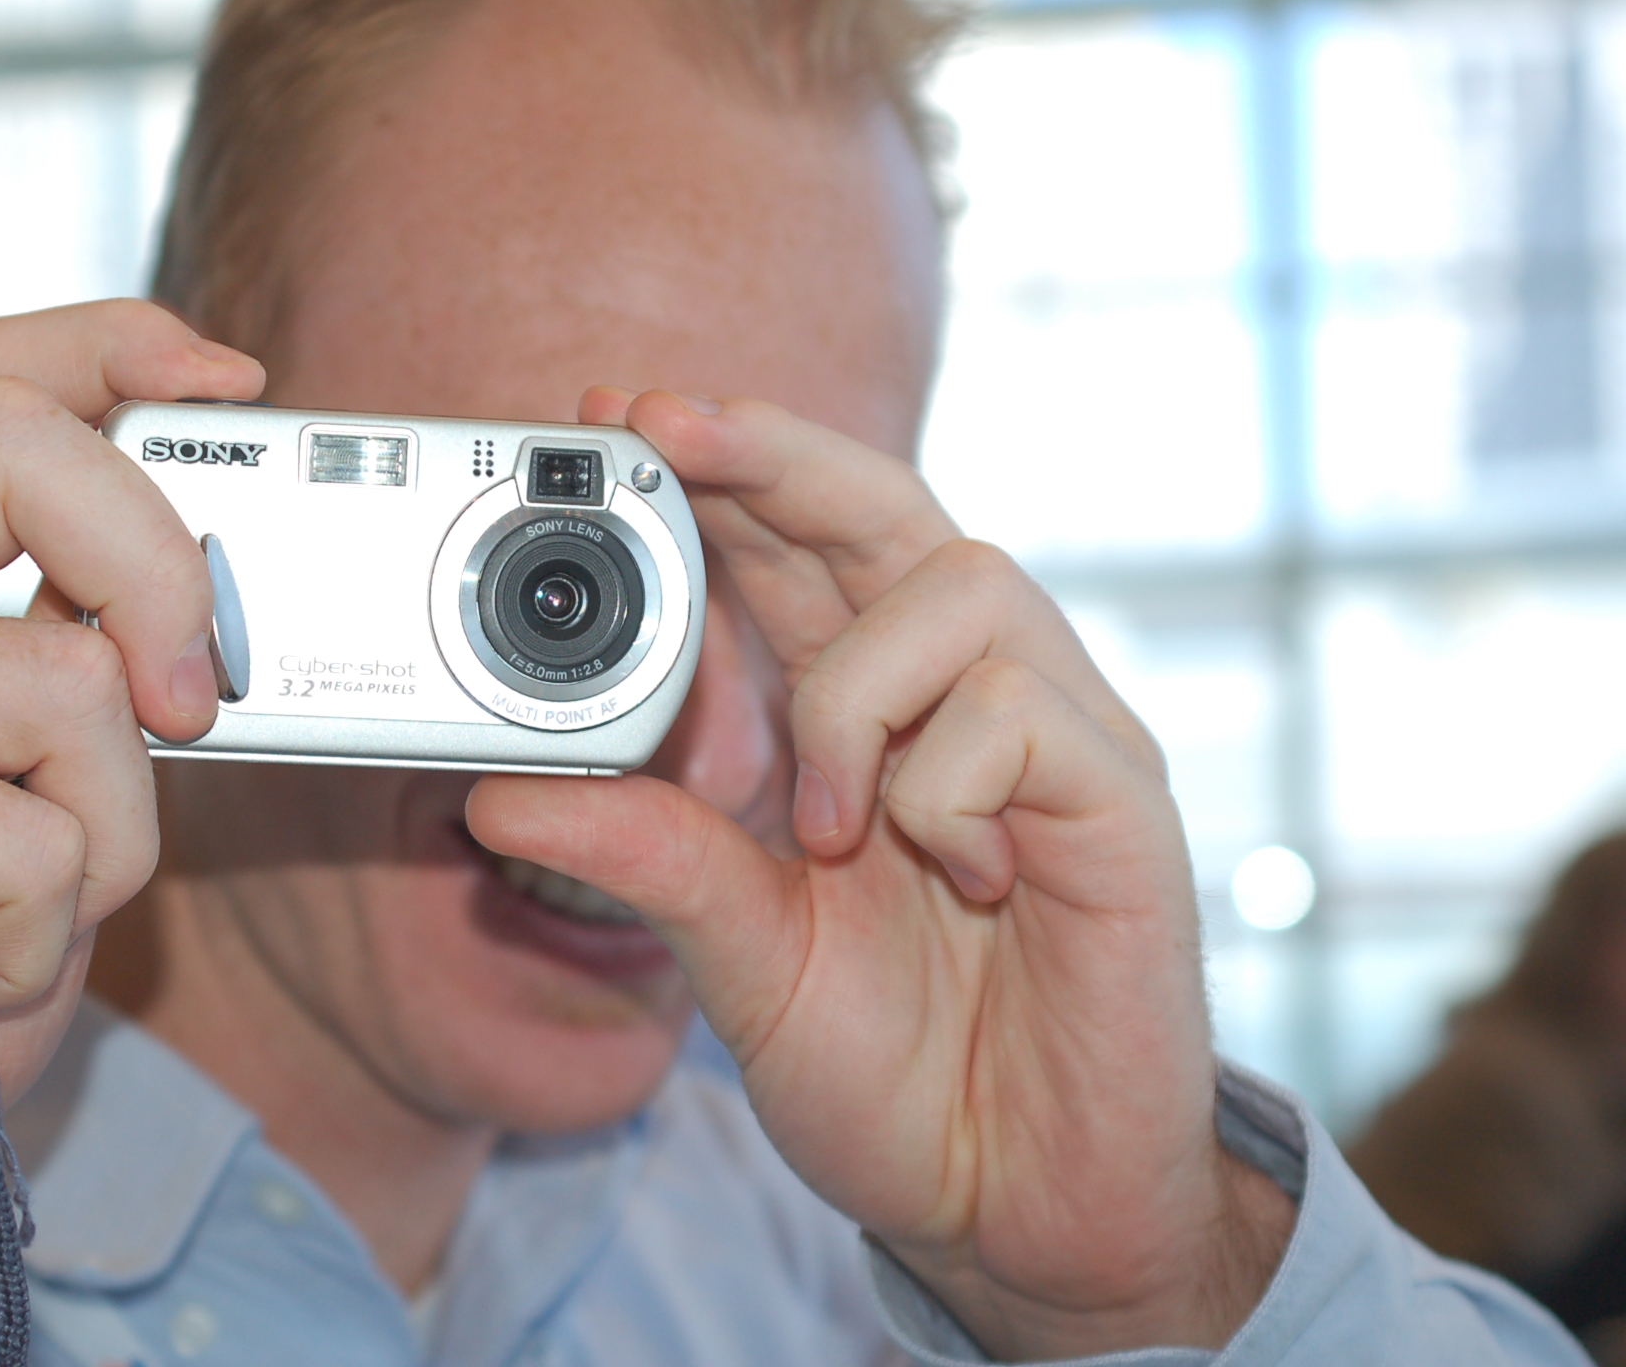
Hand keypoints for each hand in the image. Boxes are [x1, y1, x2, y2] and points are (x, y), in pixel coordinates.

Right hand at [0, 301, 263, 1199]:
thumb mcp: (15, 780)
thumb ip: (76, 664)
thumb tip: (216, 602)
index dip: (115, 348)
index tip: (228, 381)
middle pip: (19, 444)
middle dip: (160, 565)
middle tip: (195, 703)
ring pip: (70, 673)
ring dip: (100, 831)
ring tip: (9, 907)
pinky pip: (43, 827)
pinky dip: (48, 925)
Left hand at [466, 390, 1294, 1358]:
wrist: (1025, 1208)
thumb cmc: (906, 1074)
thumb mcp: (743, 959)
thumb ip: (651, 860)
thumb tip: (501, 792)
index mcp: (880, 715)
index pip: (805, 544)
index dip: (722, 469)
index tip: (616, 418)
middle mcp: (975, 699)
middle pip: (889, 505)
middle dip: (772, 449)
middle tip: (656, 424)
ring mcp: (1060, 741)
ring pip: (965, 588)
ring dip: (859, 694)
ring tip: (831, 827)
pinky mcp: (1124, 806)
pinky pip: (1027, 718)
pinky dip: (945, 788)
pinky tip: (947, 873)